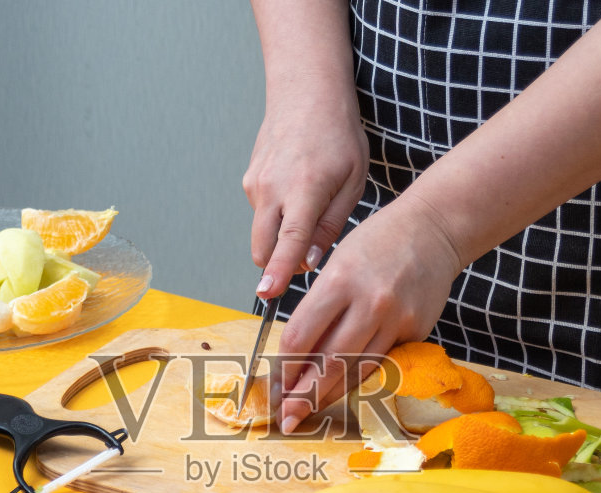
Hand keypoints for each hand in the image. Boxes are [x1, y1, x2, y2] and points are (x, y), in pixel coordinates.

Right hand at [242, 96, 368, 299]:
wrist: (306, 92)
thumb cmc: (338, 134)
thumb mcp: (352, 181)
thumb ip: (331, 225)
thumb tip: (310, 261)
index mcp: (304, 188)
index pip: (288, 240)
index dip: (279, 271)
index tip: (267, 293)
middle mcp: (272, 187)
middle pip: (262, 247)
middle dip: (276, 265)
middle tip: (302, 262)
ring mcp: (255, 183)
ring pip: (262, 232)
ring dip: (280, 236)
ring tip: (310, 205)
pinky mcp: (248, 180)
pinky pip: (261, 213)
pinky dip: (276, 216)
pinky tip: (297, 191)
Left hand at [273, 194, 464, 433]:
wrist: (432, 229)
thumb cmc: (377, 242)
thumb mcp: (337, 262)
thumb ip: (319, 306)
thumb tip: (296, 352)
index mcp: (339, 280)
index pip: (301, 336)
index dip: (285, 367)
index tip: (277, 384)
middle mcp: (369, 302)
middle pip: (329, 362)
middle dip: (304, 396)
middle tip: (288, 419)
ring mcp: (396, 319)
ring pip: (357, 370)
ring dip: (331, 395)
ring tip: (311, 412)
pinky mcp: (416, 330)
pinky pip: (382, 362)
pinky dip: (360, 378)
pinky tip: (344, 389)